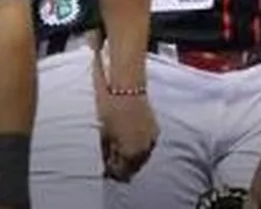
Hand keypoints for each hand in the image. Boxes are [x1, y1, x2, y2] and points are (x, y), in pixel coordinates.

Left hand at [93, 62, 157, 181]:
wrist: (126, 87)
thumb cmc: (111, 109)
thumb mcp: (105, 134)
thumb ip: (109, 152)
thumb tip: (109, 163)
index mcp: (131, 152)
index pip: (123, 170)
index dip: (114, 172)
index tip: (107, 171)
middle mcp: (145, 148)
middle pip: (136, 164)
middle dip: (126, 166)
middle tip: (115, 164)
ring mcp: (151, 138)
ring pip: (144, 155)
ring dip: (135, 157)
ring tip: (123, 154)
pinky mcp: (155, 128)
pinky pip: (149, 145)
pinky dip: (141, 147)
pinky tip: (134, 144)